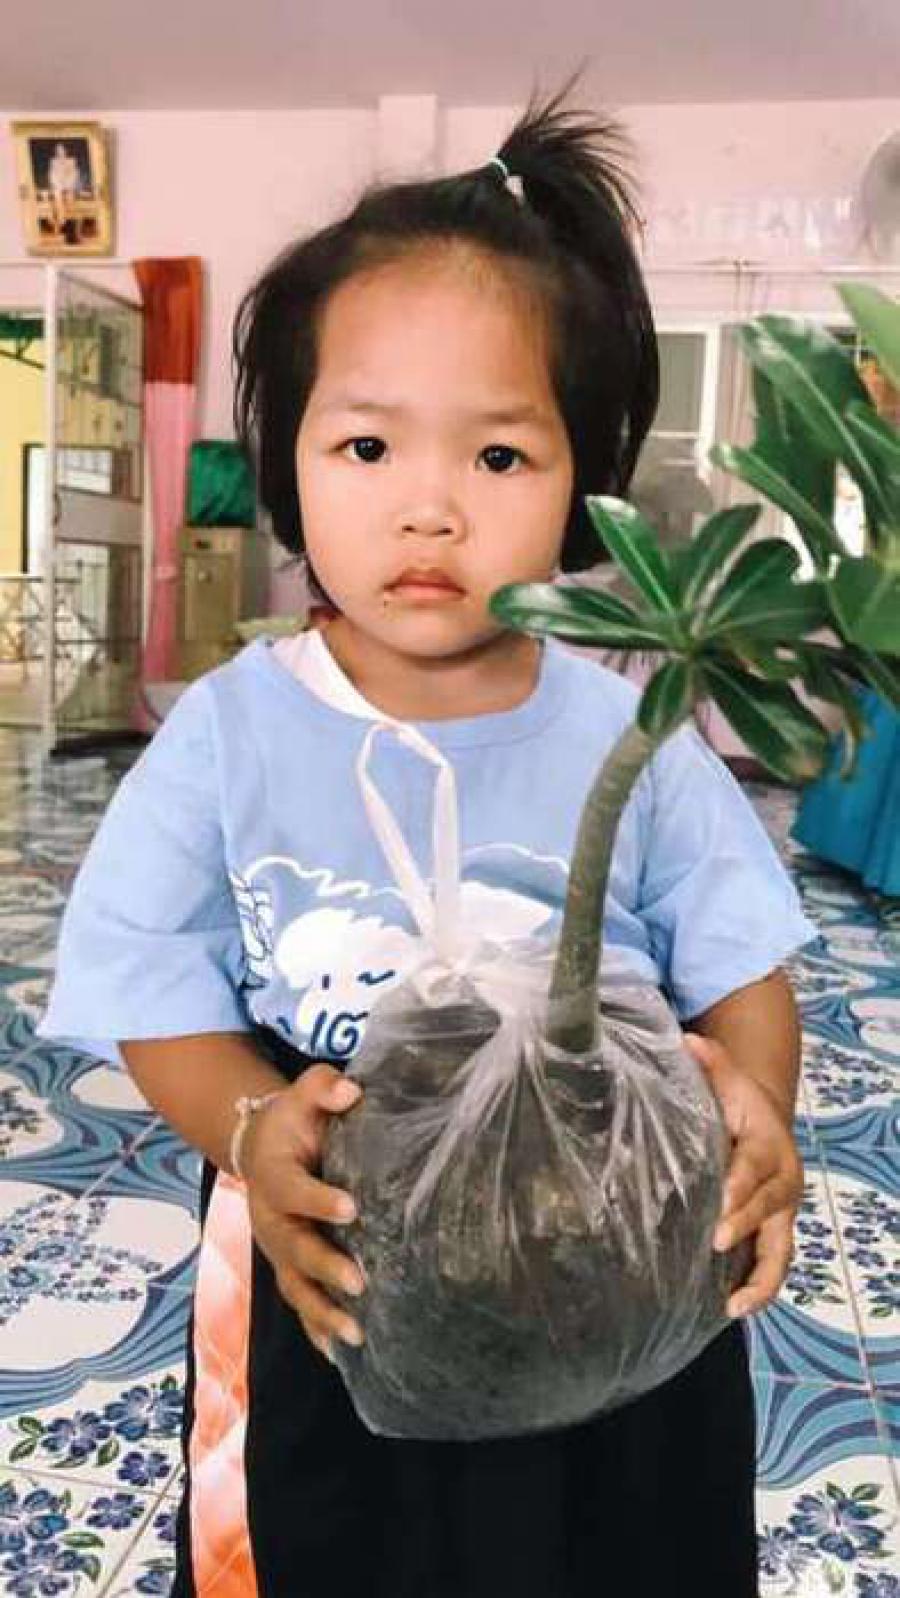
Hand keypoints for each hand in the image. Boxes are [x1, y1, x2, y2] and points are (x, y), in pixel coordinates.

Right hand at [240, 1064, 366, 1362]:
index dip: (319, 1199)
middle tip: (360, 1281)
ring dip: (323, 1312)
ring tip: (357, 1335)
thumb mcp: (301, 1095)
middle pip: (294, 1248)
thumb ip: (323, 1087)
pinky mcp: (287, 1268)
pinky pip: (300, 1303)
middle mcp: (270, 1219)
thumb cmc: (292, 1121)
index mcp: (273, 1175)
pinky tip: (341, 1354)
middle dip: (326, 1267)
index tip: (352, 1208)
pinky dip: (317, 1330)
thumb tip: (351, 1090)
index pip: (293, 1189)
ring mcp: (278, 1250)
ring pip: (296, 1286)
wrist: (260, 1147)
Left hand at [683, 1033, 803, 1319]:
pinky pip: (774, 1265)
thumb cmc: (739, 1105)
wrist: (765, 1126)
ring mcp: (781, 1212)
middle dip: (744, 1225)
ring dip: (760, 1277)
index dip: (740, 1186)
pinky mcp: (774, 1233)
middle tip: (716, 1240)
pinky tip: (732, 1309)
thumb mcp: (728, 1081)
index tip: (720, 1204)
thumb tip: (688, 1041)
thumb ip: (710, 1063)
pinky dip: (759, 1289)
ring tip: (734, 1303)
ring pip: (779, 1247)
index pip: (754, 1167)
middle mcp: (782, 1182)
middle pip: (767, 1209)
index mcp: (770, 1144)